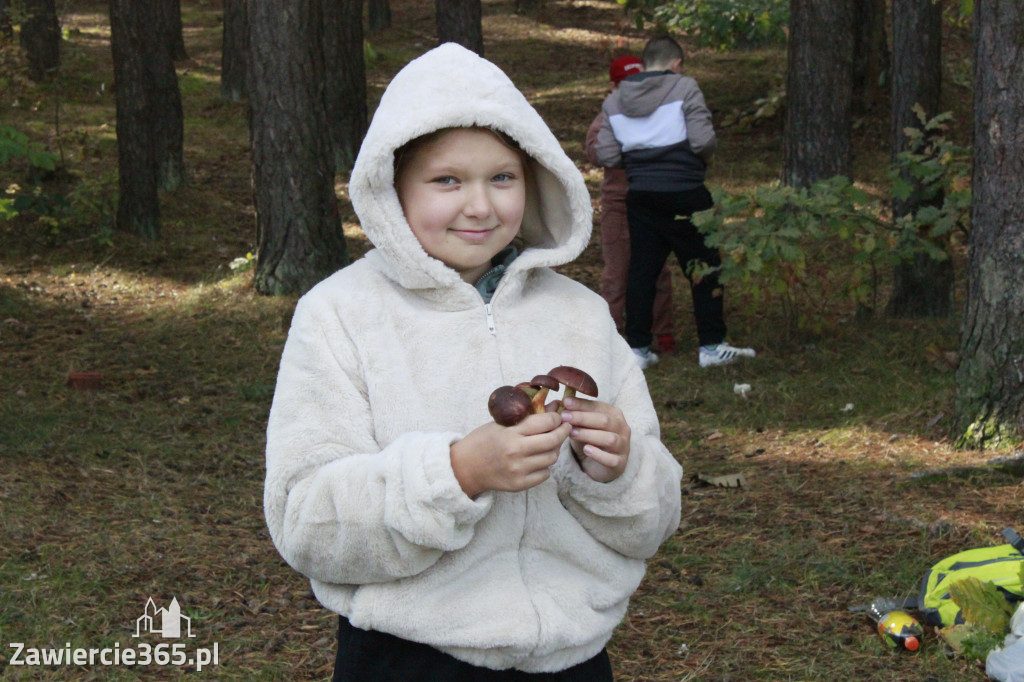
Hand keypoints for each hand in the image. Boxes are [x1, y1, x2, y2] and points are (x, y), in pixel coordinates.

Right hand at [450, 412, 570, 497]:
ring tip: (548, 444)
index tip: (558, 416)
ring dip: (554, 449)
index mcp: (510, 433)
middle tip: (564, 427)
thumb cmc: (482, 440)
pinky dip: (545, 466)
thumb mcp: (501, 423)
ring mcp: (519, 470)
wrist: (465, 467)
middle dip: (563, 432)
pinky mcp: (520, 484)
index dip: (556, 418)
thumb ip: (527, 417)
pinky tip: (537, 459)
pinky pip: (545, 474)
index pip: (545, 422)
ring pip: (551, 458)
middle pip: (553, 441)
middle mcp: (516, 452)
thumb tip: (554, 406)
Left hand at [559, 396, 630, 482]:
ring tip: (572, 433)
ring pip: (610, 439)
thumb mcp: (583, 426)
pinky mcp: (620, 463)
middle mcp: (622, 428)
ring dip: (589, 435)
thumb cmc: (591, 440)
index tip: (565, 402)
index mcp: (614, 414)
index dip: (581, 404)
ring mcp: (623, 446)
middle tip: (564, 417)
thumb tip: (563, 402)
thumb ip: (577, 415)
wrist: (599, 465)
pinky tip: (586, 450)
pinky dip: (598, 454)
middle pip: (604, 421)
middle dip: (583, 418)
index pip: (598, 406)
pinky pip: (611, 459)